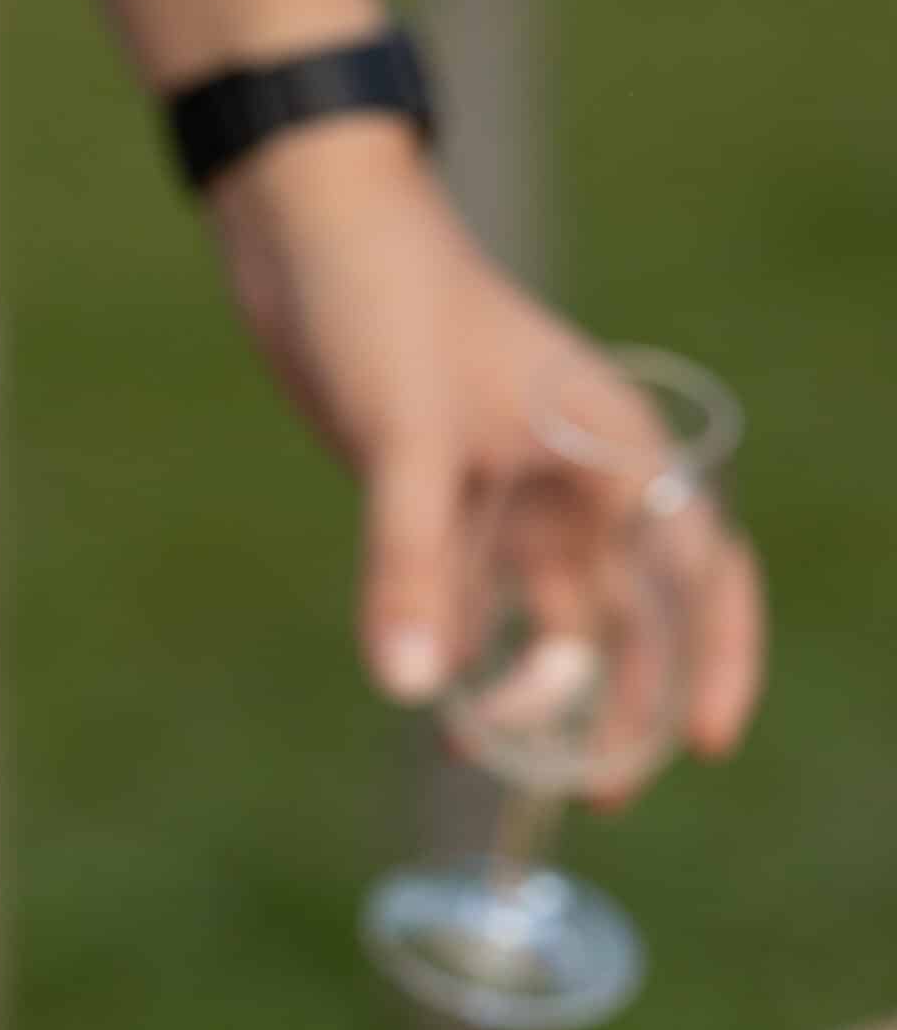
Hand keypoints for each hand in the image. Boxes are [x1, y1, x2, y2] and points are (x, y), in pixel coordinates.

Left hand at [209, 122, 764, 774]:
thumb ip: (407, 566)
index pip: (698, 568)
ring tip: (501, 762)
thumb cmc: (386, 309)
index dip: (714, 659)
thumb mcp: (401, 442)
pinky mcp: (455, 508)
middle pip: (633, 617)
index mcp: (612, 451)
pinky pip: (482, 607)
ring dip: (538, 695)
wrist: (315, 235)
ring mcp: (519, 498)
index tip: (708, 743)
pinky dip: (469, 661)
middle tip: (594, 793)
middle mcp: (581, 482)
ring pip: (556, 622)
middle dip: (623, 708)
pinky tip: (438, 712)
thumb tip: (409, 691)